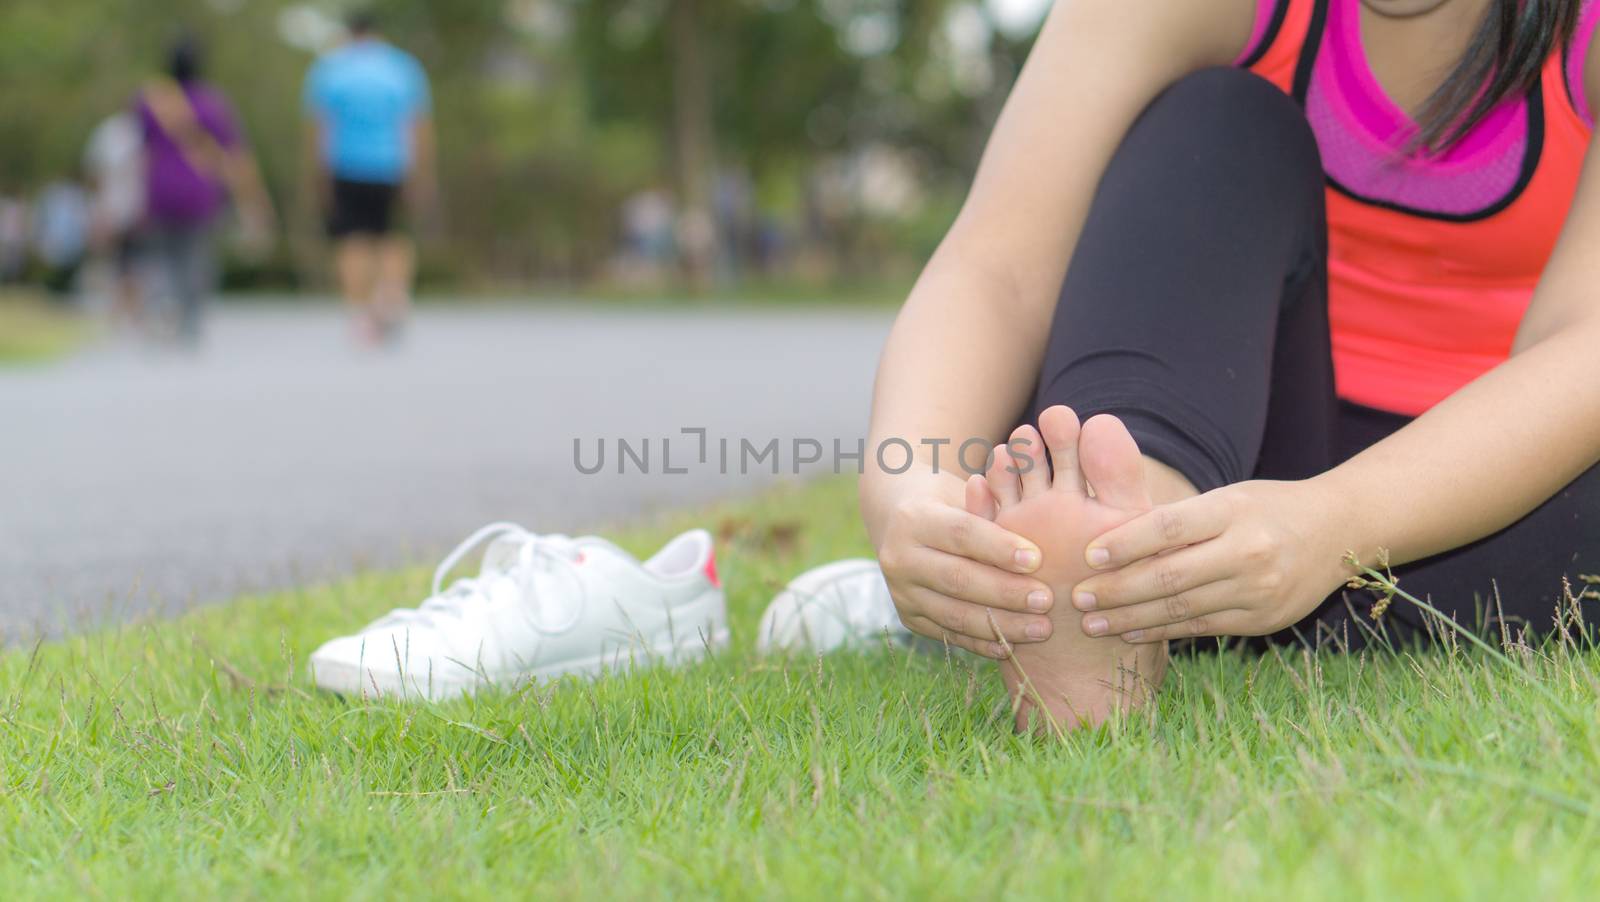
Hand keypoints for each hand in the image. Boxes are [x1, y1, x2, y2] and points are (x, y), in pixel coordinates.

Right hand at [870, 474, 1057, 658]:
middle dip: (1006, 592)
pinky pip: (949, 634)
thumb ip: (993, 507)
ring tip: (1041, 628)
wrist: (904, 526)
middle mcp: (899, 557)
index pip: (960, 534)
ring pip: (954, 614)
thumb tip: (1029, 508)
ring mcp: (901, 592)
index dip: (999, 548)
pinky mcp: (908, 618)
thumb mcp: (968, 496)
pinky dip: (982, 643)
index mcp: (914, 518)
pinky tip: (1014, 646)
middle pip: (957, 578)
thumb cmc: (953, 505)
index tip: (1038, 559)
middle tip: (1046, 599)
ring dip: (1001, 625)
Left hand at [1069, 479, 1350, 641]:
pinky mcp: (1262, 620)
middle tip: (1077, 597)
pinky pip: (1201, 626)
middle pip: (1169, 575)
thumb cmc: (1267, 507)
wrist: (1340, 531)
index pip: (1167, 527)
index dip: (1124, 543)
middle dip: (1117, 590)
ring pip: (1181, 607)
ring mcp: (1258, 590)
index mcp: (1233, 510)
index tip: (1087, 554)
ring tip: (1092, 622)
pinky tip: (1130, 630)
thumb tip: (1108, 536)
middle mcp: (1248, 551)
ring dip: (1130, 618)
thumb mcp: (1227, 496)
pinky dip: (1162, 630)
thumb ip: (1178, 517)